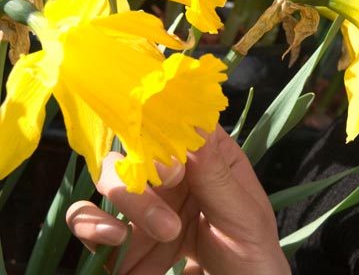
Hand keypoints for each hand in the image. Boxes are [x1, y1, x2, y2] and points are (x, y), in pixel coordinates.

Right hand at [66, 125, 289, 273]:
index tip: (174, 166)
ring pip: (108, 178)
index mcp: (209, 158)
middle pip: (137, 148)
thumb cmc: (253, 255)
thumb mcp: (243, 215)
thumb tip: (196, 122)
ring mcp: (144, 205)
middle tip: (171, 218)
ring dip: (126, 201)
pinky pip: (87, 219)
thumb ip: (215, 174)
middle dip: (145, 178)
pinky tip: (117, 240)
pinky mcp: (121, 240)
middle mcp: (173, 176)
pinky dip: (92, 226)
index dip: (166, 131)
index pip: (178, 122)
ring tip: (163, 235)